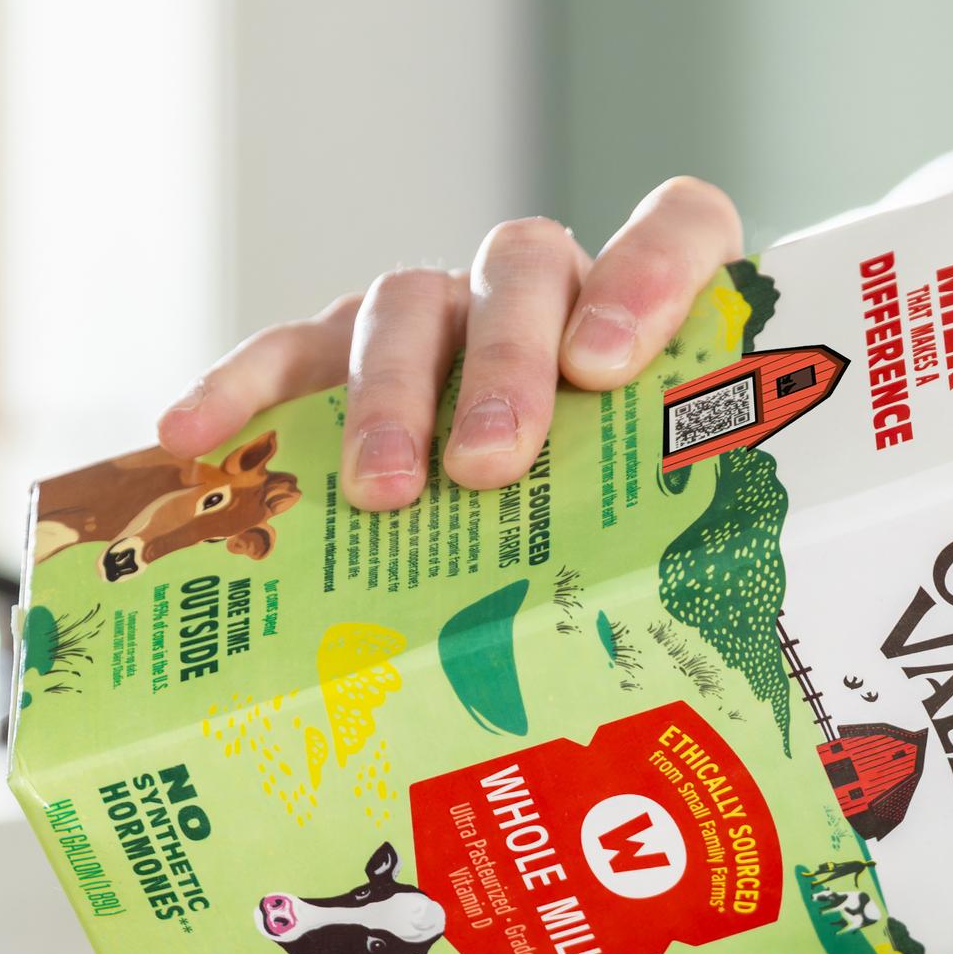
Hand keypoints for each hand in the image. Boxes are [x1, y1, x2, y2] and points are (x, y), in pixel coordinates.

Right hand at [154, 176, 743, 510]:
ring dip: (393, 396)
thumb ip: (711, 557)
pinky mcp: (353, 348)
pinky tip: (192, 437)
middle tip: (490, 463)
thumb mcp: (683, 530)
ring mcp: (446, 312)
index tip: (611, 368)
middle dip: (506, 366)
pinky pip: (294, 352)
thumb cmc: (633, 529)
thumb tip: (761, 726)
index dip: (651, 274)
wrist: (557, 497)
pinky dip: (243, 387)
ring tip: (382, 492)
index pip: (681, 226)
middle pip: (526, 271)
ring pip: (413, 306)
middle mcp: (548, 288)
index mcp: (655, 306)